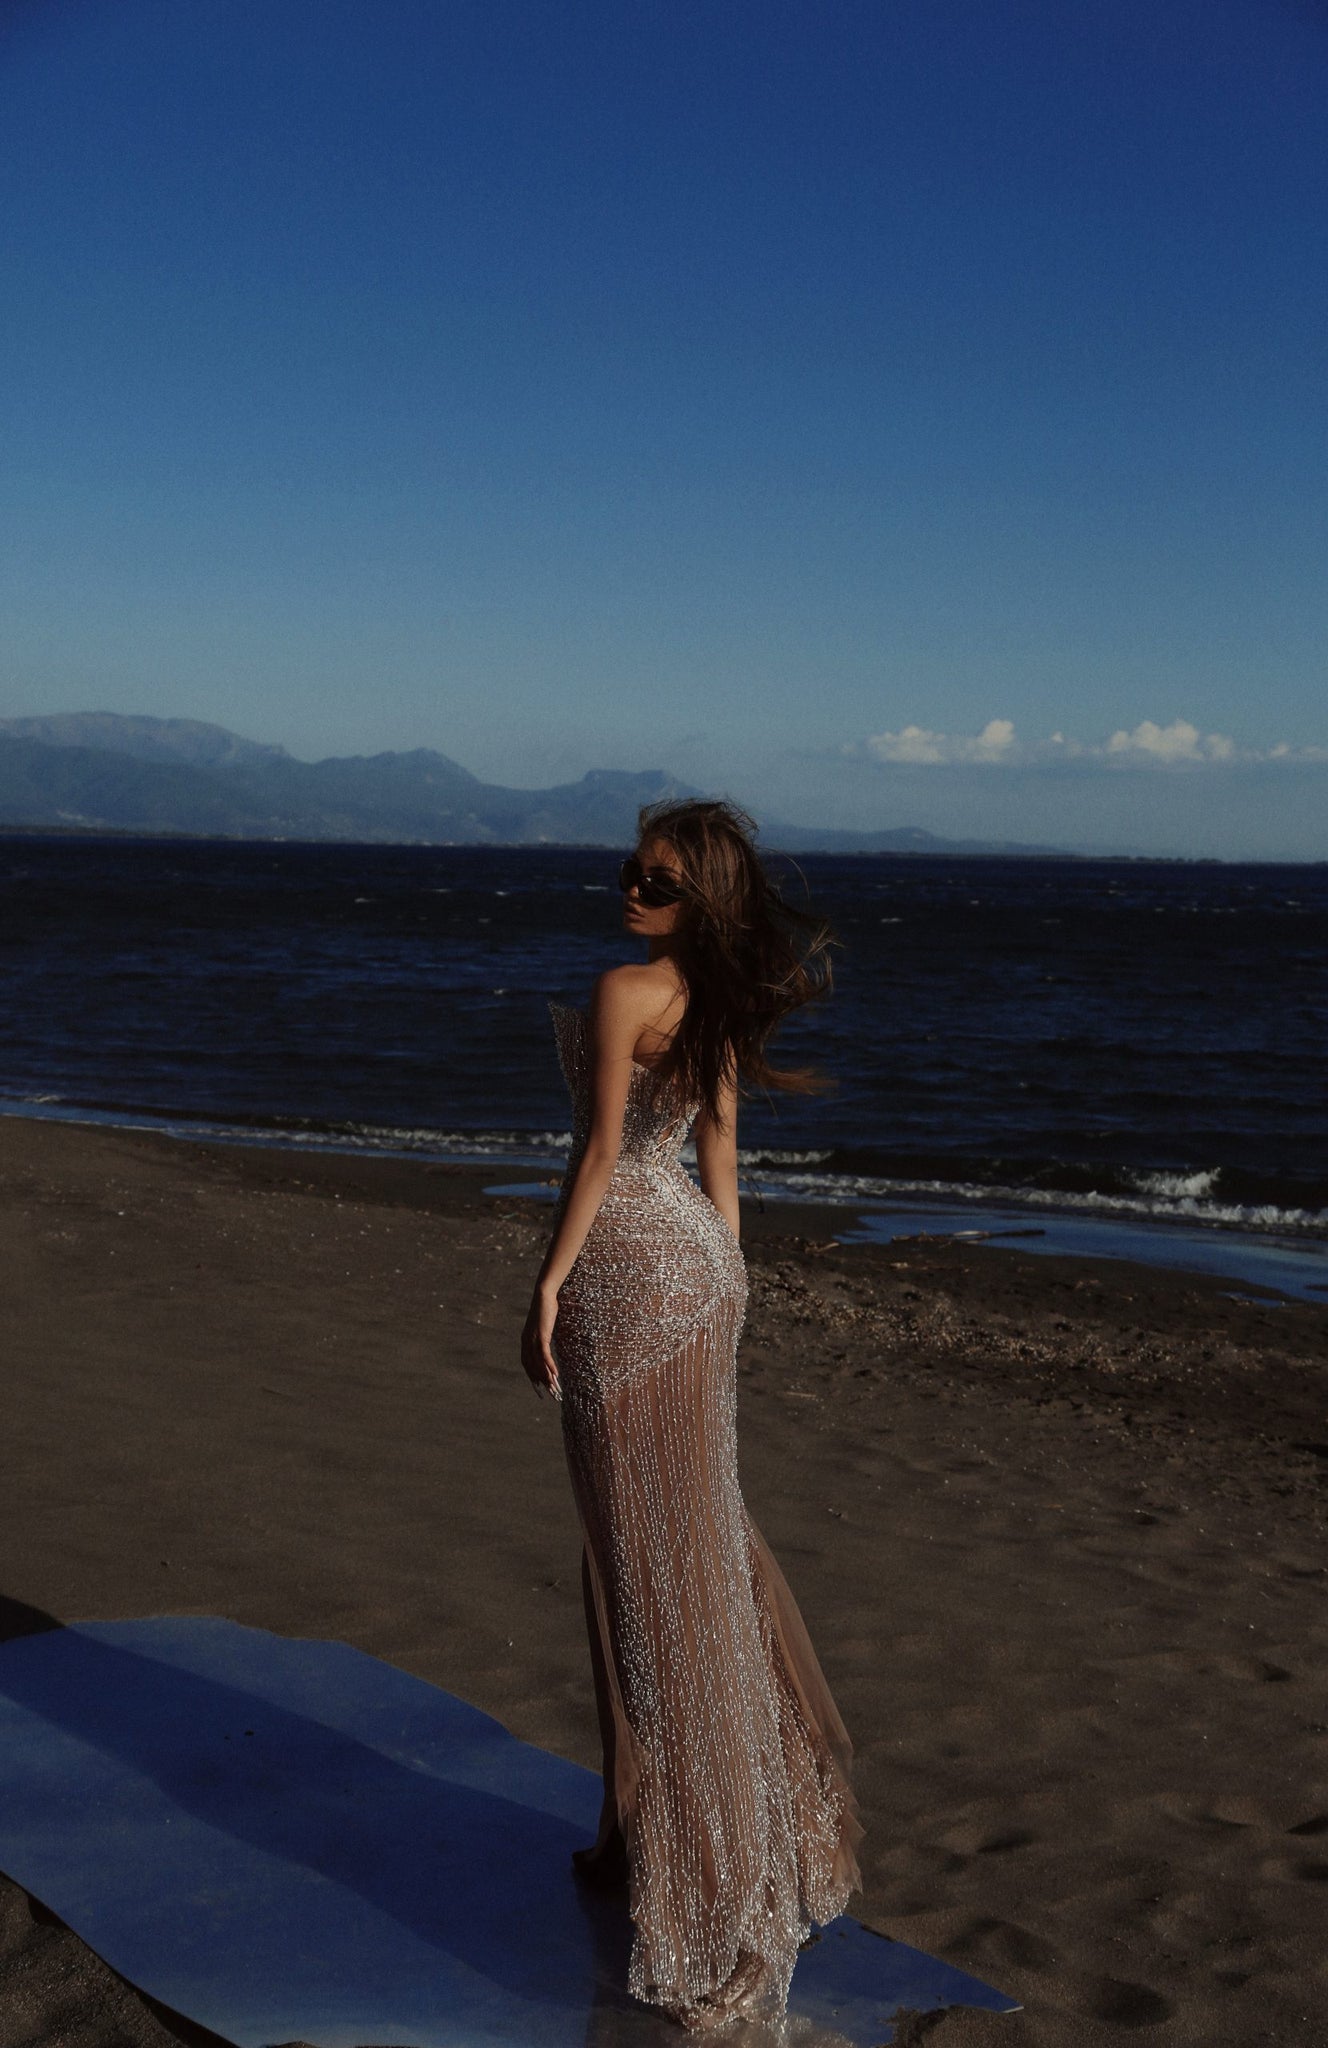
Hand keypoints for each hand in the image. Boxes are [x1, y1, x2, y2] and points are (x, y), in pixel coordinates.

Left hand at [521, 1284, 560, 1400]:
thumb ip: (542, 1335)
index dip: (533, 1377)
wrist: (543, 1295)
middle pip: (532, 1367)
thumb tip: (546, 1343)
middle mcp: (526, 1342)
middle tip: (550, 1394)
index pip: (527, 1364)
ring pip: (538, 1364)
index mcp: (525, 1341)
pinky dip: (549, 1366)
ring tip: (555, 1388)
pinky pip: (544, 1355)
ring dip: (547, 1377)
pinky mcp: (541, 1336)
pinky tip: (555, 1375)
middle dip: (541, 1382)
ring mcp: (532, 1340)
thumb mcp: (542, 1326)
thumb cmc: (545, 1309)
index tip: (540, 1390)